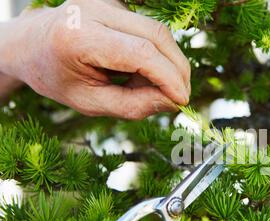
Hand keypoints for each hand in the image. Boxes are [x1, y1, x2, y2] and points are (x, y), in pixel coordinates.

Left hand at [0, 0, 190, 118]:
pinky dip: (157, 55)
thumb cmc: (57, 77)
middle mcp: (93, 8)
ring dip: (168, 63)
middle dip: (177, 69)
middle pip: (156, 35)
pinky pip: (149, 30)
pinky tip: (142, 71)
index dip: (169, 77)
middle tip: (180, 96)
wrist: (33, 45)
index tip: (182, 100)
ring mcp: (105, 1)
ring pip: (158, 31)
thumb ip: (133, 105)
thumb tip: (173, 101)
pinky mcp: (115, 3)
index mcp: (79, 36)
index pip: (141, 53)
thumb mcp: (90, 103)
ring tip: (152, 87)